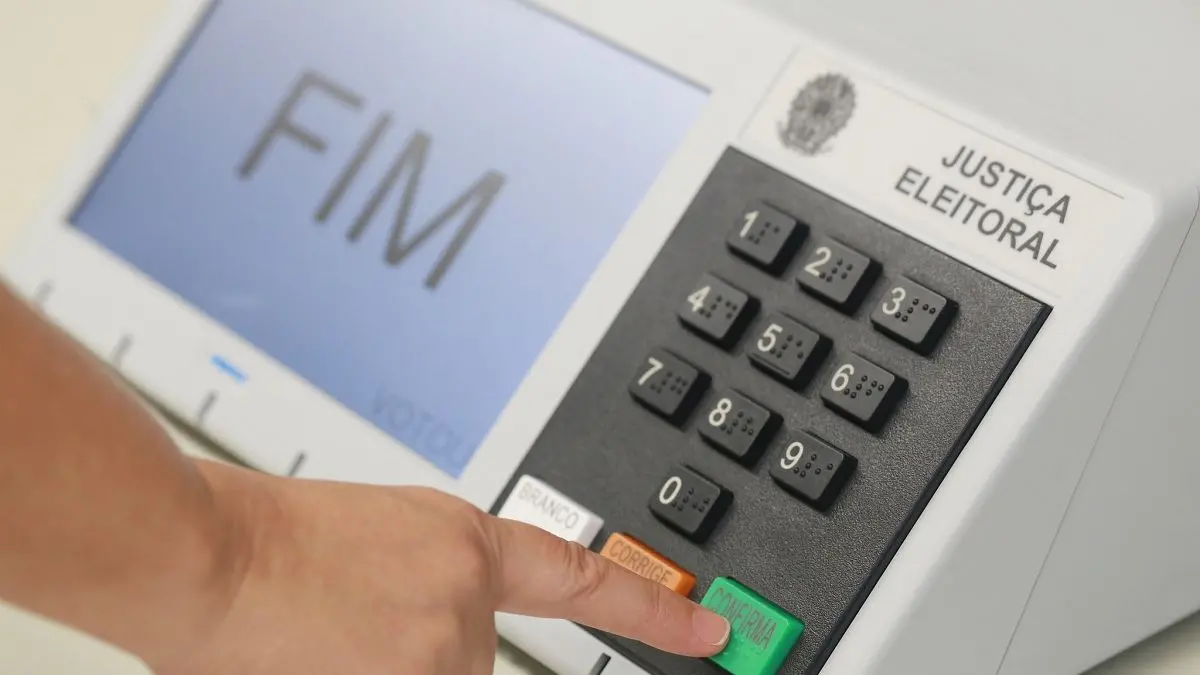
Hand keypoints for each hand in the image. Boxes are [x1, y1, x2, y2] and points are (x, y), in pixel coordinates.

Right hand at [160, 461, 729, 674]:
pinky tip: (322, 652)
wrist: (207, 555)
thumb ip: (429, 583)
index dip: (654, 611)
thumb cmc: (268, 542)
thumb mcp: (375, 538)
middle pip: (472, 662)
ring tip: (323, 635)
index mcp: (464, 540)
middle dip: (416, 653)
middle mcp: (468, 597)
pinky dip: (366, 670)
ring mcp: (442, 651)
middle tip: (346, 624)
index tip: (712, 631)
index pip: (585, 580)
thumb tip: (432, 627)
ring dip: (384, 664)